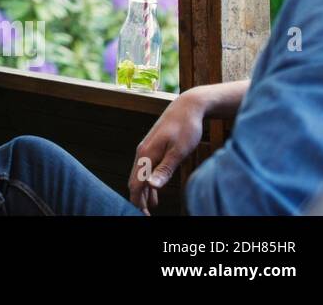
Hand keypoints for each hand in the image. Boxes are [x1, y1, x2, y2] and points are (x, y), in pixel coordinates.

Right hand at [128, 90, 204, 214]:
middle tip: (146, 216)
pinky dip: (148, 182)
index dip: (137, 202)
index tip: (143, 216)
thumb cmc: (186, 128)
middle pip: (135, 181)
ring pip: (140, 175)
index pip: (136, 184)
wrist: (187, 107)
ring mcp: (146, 149)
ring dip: (143, 192)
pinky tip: (156, 191)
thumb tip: (151, 186)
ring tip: (150, 209)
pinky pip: (146, 169)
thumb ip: (165, 170)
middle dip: (138, 200)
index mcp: (146, 155)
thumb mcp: (179, 151)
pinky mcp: (152, 148)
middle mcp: (142, 153)